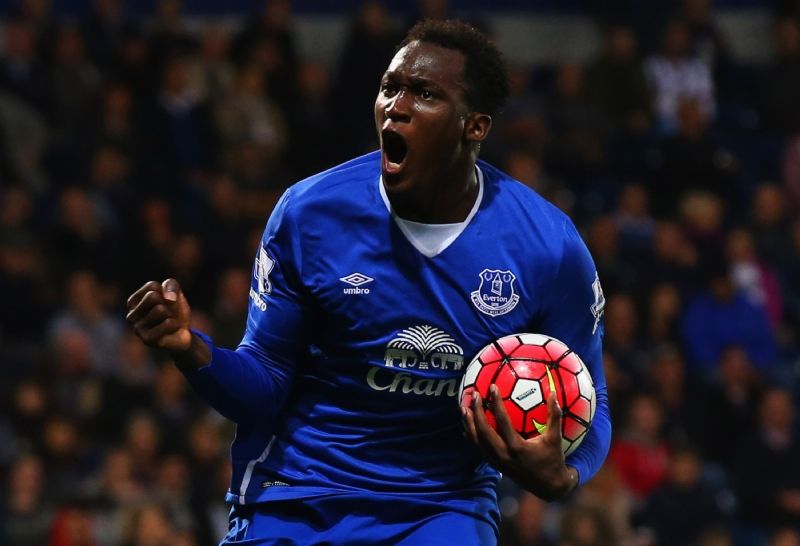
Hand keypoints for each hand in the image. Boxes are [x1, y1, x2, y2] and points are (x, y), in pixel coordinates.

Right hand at [126, 278, 192, 352]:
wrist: (183, 333)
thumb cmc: (174, 310)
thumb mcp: (174, 292)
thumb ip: (171, 285)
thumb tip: (169, 299)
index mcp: (133, 302)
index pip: (152, 286)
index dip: (165, 292)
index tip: (165, 302)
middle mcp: (131, 316)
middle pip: (152, 297)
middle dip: (167, 303)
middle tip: (167, 313)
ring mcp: (137, 329)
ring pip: (160, 310)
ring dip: (171, 315)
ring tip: (168, 322)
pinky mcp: (147, 340)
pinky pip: (168, 323)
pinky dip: (175, 325)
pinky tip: (170, 331)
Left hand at [463, 385, 577, 500]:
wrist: (549, 487)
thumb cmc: (553, 460)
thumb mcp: (555, 438)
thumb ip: (554, 416)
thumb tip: (554, 394)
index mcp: (517, 447)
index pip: (502, 421)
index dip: (495, 403)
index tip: (492, 387)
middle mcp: (503, 455)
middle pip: (483, 431)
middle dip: (476, 411)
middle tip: (473, 395)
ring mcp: (497, 461)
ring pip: (477, 441)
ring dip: (469, 424)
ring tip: (463, 408)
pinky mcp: (495, 465)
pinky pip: (479, 449)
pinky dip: (472, 436)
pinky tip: (467, 426)